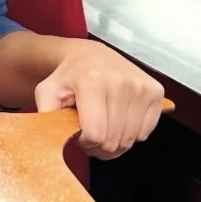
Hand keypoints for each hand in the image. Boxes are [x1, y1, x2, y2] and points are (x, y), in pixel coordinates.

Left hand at [35, 40, 164, 159]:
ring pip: (131, 140)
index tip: (77, 133)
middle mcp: (121, 82)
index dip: (84, 142)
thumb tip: (48, 133)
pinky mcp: (155, 91)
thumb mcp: (47, 91)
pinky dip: (131, 133)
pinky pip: (145, 132)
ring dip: (116, 142)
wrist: (90, 56)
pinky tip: (119, 120)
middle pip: (114, 141)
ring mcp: (141, 86)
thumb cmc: (68, 76)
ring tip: (103, 127)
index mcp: (93, 82)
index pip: (95, 135)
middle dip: (99, 146)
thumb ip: (44, 112)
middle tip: (90, 133)